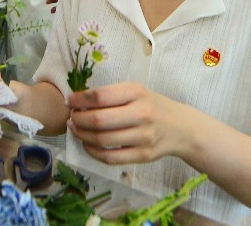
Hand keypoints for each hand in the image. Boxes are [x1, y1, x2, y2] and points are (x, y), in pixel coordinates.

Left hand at [68, 82, 189, 165]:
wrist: (181, 127)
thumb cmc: (151, 105)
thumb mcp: (135, 92)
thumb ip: (110, 95)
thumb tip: (76, 102)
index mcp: (137, 93)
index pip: (101, 96)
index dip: (80, 99)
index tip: (70, 101)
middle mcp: (142, 114)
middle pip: (99, 120)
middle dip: (78, 119)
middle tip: (71, 118)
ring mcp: (143, 137)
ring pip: (103, 140)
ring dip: (83, 135)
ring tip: (76, 129)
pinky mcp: (143, 156)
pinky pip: (110, 158)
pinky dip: (93, 152)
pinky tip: (87, 145)